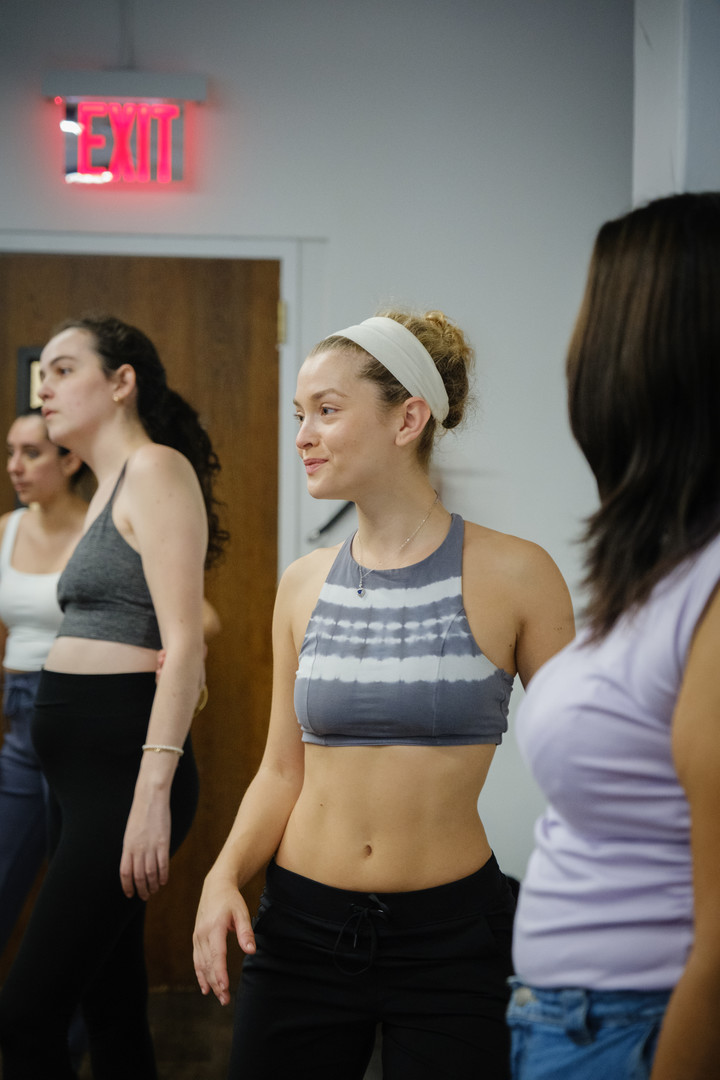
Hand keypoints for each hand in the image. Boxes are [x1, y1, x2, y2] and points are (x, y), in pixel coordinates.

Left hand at [119, 786, 171, 900]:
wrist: (150, 798)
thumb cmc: (140, 815)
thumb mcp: (130, 833)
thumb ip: (131, 849)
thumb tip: (135, 864)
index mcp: (127, 847)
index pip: (125, 873)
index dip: (127, 886)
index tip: (130, 894)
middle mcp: (137, 849)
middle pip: (138, 876)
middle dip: (141, 890)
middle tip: (145, 896)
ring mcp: (150, 847)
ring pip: (150, 873)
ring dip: (152, 885)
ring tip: (154, 890)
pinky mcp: (163, 843)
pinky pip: (163, 864)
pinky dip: (163, 876)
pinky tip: (163, 881)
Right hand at [193, 873, 255, 1004]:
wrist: (215, 887)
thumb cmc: (231, 900)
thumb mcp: (242, 912)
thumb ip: (245, 932)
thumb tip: (251, 951)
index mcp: (214, 928)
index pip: (216, 955)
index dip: (219, 972)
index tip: (225, 987)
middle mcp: (202, 934)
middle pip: (208, 963)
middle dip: (216, 983)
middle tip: (226, 1000)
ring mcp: (197, 937)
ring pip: (201, 964)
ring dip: (209, 982)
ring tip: (220, 997)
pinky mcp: (196, 939)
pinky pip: (197, 960)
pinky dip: (200, 975)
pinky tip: (205, 988)